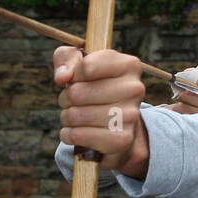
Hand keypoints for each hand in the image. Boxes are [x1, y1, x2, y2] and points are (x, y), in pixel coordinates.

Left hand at [53, 46, 149, 178]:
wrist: (117, 125)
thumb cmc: (94, 89)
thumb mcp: (79, 64)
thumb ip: (66, 57)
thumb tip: (62, 77)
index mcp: (129, 65)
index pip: (85, 66)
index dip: (73, 75)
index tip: (79, 79)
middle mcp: (135, 88)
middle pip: (76, 92)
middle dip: (66, 99)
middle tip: (76, 102)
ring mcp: (131, 115)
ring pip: (75, 115)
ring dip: (67, 118)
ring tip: (79, 117)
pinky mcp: (122, 140)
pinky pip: (78, 135)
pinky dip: (69, 135)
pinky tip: (79, 132)